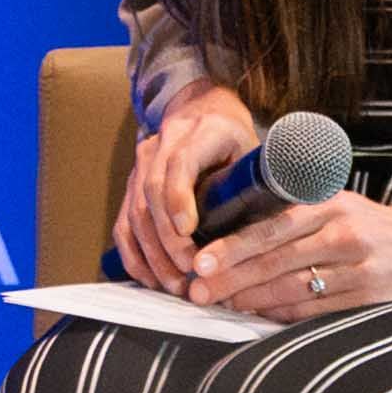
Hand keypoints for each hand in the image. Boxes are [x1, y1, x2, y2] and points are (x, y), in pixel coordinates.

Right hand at [112, 82, 268, 294]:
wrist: (201, 108)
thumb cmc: (235, 139)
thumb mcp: (254, 151)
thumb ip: (256, 184)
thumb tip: (267, 231)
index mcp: (201, 131)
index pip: (179, 163)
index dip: (179, 197)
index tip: (188, 231)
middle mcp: (163, 143)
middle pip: (153, 193)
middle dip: (168, 239)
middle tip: (189, 272)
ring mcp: (142, 163)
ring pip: (136, 212)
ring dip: (153, 254)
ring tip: (175, 284)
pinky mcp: (131, 184)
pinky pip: (124, 224)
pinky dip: (135, 255)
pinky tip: (150, 279)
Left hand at [191, 172, 391, 328]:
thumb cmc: (378, 226)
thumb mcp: (343, 203)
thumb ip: (298, 212)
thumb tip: (236, 232)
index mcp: (332, 205)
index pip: (272, 227)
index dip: (232, 248)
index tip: (201, 262)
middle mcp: (345, 234)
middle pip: (275, 261)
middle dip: (231, 279)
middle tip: (196, 292)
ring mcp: (360, 270)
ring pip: (292, 290)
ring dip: (250, 302)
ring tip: (219, 306)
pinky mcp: (370, 300)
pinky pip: (316, 313)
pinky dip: (282, 317)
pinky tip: (257, 319)